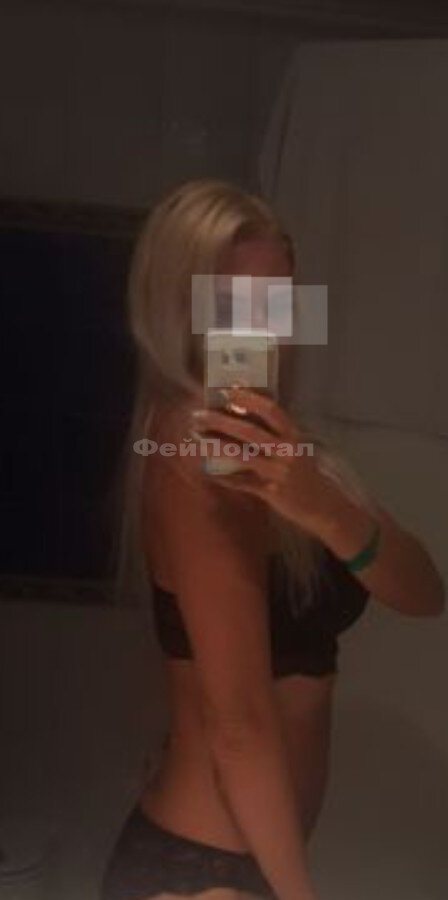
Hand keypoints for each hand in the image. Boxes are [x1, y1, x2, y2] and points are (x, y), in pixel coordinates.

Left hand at [190, 385, 334, 535]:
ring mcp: (279, 472)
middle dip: (220, 421)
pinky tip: (208, 472)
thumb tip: (241, 416)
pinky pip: (242, 482)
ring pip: (242, 455)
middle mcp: (287, 451)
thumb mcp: (296, 447)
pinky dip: (224, 478)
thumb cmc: (304, 471)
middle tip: (198, 415)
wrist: (323, 504)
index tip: (227, 390)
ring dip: (216, 446)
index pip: (271, 410)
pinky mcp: (272, 492)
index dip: (249, 399)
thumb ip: (275, 433)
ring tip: (197, 438)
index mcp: (294, 435)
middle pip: (250, 431)